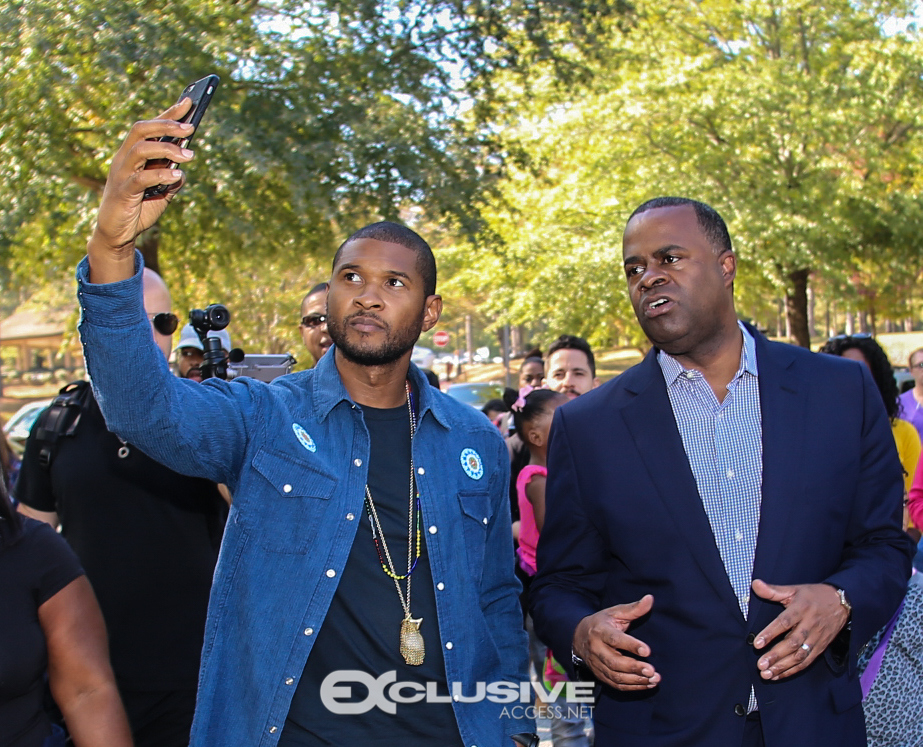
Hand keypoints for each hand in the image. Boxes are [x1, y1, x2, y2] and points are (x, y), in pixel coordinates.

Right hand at [87, 99, 196, 283]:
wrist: (118, 235)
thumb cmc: (138, 209)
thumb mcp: (162, 193)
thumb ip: (171, 179)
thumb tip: (183, 168)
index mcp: (133, 155)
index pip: (150, 127)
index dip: (168, 113)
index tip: (189, 102)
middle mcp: (124, 158)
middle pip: (141, 129)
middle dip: (166, 124)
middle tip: (191, 127)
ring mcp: (121, 173)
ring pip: (141, 148)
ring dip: (167, 148)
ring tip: (190, 155)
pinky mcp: (122, 191)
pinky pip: (141, 177)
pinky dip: (161, 173)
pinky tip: (178, 175)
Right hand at [572, 595, 658, 690]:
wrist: (579, 636)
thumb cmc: (602, 622)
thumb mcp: (615, 612)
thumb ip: (634, 608)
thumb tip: (650, 598)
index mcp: (600, 631)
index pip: (615, 639)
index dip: (631, 645)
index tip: (647, 651)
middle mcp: (596, 649)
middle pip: (614, 662)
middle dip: (634, 668)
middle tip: (652, 670)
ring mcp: (597, 664)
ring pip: (615, 676)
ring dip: (636, 680)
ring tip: (654, 679)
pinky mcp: (600, 675)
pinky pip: (615, 685)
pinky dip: (632, 687)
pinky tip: (647, 684)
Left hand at [751, 579, 848, 680]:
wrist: (842, 603)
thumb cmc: (813, 596)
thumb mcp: (794, 590)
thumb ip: (773, 590)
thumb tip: (754, 584)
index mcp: (801, 609)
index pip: (784, 623)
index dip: (770, 633)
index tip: (756, 643)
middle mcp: (809, 625)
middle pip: (792, 643)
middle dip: (776, 656)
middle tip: (760, 665)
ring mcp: (816, 638)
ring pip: (800, 656)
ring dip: (783, 666)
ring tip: (766, 674)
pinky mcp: (821, 648)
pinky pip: (807, 662)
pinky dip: (793, 670)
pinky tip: (778, 675)